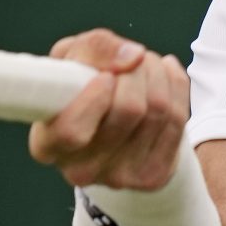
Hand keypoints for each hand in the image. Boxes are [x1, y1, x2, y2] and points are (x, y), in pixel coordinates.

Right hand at [26, 28, 190, 191]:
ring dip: (156, 73)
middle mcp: (80, 169)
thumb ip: (93, 48)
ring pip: (158, 110)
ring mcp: (119, 177)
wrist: (111, 123)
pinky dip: (176, 86)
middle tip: (131, 60)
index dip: (95, 97)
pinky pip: (178, 119)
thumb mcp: (72, 58)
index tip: (105, 75)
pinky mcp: (152, 176)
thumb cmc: (81, 87)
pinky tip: (164, 77)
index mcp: (48, 144)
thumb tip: (132, 56)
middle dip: (135, 70)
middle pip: (128, 110)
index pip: (72, 131)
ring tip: (145, 65)